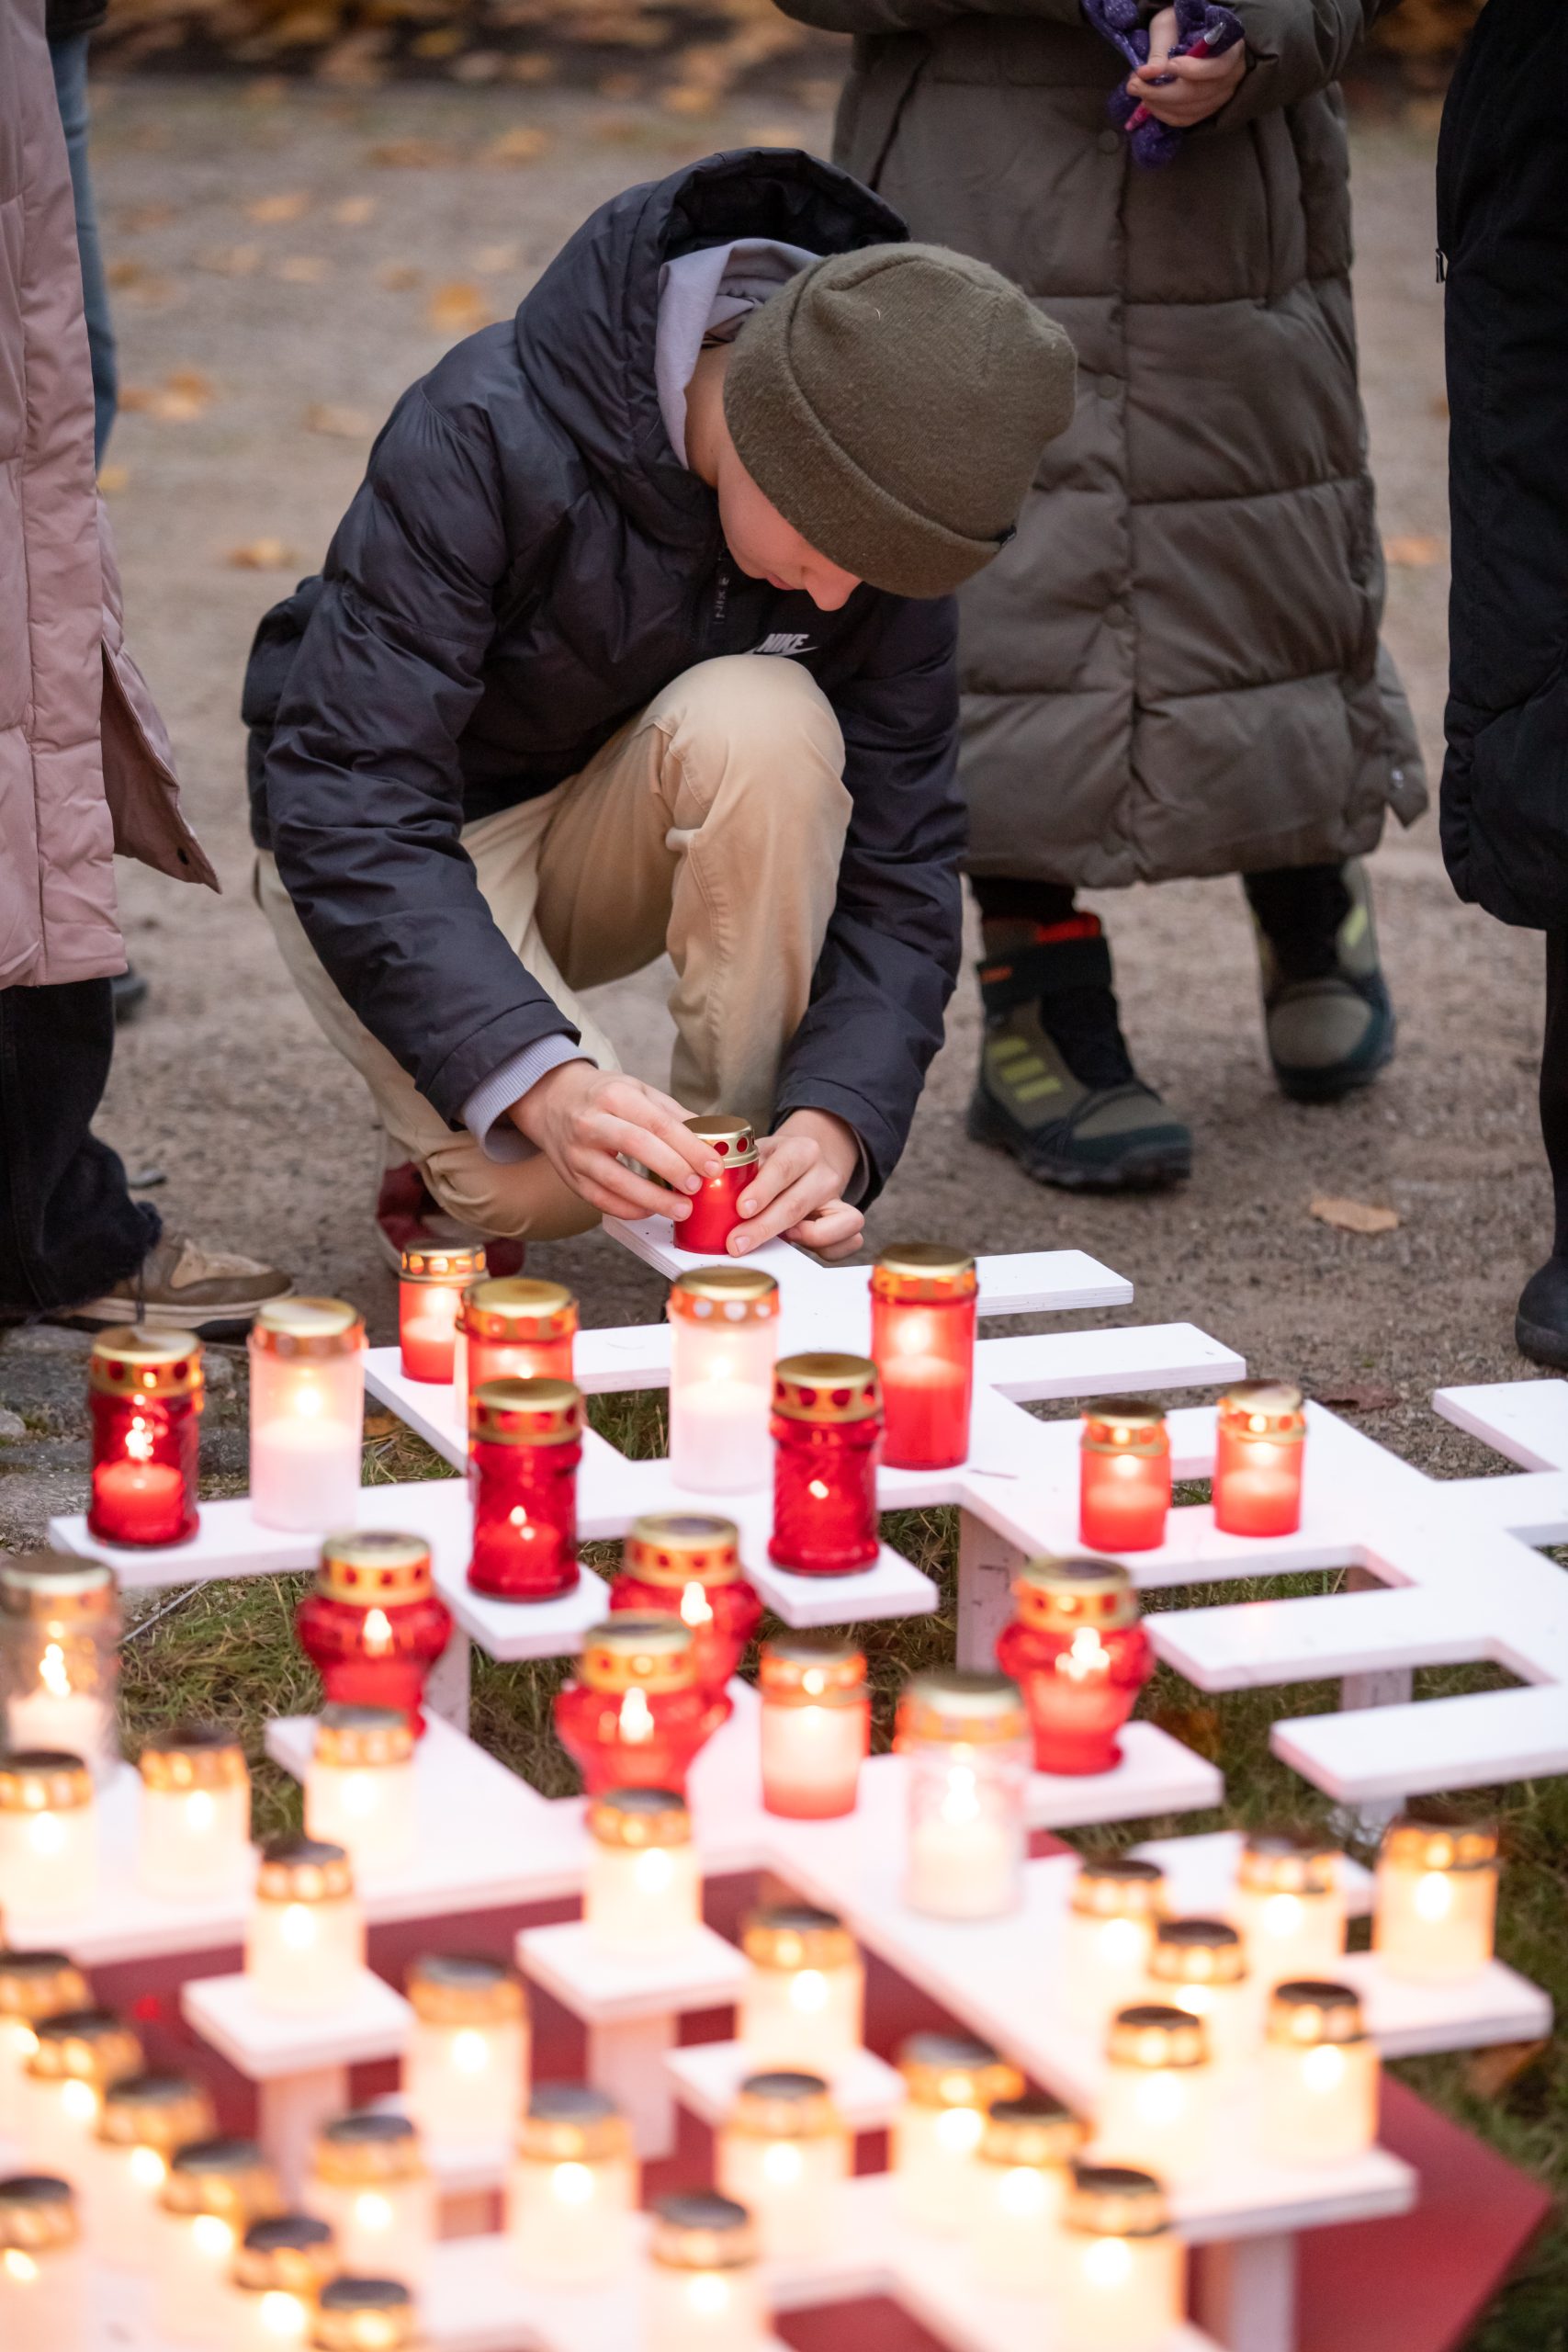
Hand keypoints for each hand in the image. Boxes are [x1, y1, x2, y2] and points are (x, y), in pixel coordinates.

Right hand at [511, 1063, 720, 1222]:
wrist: (552, 1101)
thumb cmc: (602, 1096)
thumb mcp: (636, 1090)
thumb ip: (671, 1114)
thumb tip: (709, 1139)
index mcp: (614, 1095)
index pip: (658, 1123)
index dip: (689, 1147)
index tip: (713, 1165)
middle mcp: (591, 1122)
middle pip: (638, 1147)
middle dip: (673, 1169)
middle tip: (698, 1187)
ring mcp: (577, 1153)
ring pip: (616, 1181)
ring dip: (653, 1199)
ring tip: (681, 1209)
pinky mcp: (571, 1177)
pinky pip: (601, 1200)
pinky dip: (629, 1209)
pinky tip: (651, 1210)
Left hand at [730, 1109, 864, 1259]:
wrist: (804, 1162)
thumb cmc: (772, 1164)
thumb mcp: (756, 1155)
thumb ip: (739, 1171)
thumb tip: (707, 1193)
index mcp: (800, 1149)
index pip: (783, 1168)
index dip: (762, 1191)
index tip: (740, 1210)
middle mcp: (823, 1172)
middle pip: (797, 1203)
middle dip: (763, 1227)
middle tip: (737, 1242)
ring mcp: (838, 1197)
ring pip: (835, 1223)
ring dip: (806, 1238)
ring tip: (782, 1240)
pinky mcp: (847, 1219)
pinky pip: (851, 1240)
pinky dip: (831, 1248)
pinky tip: (803, 1245)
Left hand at [1127, 6, 1245, 125]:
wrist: (1190, 35)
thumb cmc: (1183, 26)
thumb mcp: (1170, 27)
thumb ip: (1161, 50)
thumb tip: (1148, 73)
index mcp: (1232, 49)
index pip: (1220, 67)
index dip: (1194, 70)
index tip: (1169, 65)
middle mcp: (1231, 77)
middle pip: (1199, 93)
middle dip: (1163, 92)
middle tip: (1135, 84)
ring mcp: (1219, 97)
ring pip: (1189, 110)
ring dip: (1159, 104)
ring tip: (1138, 89)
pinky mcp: (1206, 110)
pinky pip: (1185, 119)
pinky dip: (1164, 113)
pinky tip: (1149, 102)